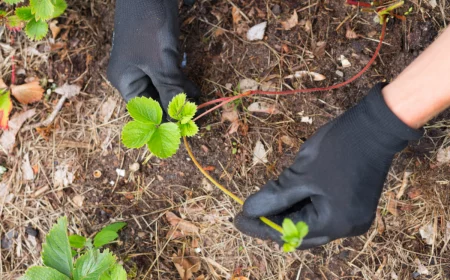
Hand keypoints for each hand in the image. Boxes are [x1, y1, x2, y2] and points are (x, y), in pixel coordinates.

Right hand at [107, 0, 199, 113]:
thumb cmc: (148, 25)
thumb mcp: (161, 62)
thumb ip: (170, 90)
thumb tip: (178, 117)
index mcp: (125, 81)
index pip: (145, 110)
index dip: (163, 120)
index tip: (183, 128)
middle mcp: (133, 76)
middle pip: (154, 100)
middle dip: (174, 107)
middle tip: (194, 116)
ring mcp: (145, 65)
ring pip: (163, 88)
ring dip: (179, 95)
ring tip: (197, 104)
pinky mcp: (157, 55)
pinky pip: (168, 75)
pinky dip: (181, 82)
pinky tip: (194, 89)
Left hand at [235, 84, 421, 248]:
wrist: (375, 127)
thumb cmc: (338, 148)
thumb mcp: (300, 173)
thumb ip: (274, 197)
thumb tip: (250, 210)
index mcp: (334, 222)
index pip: (289, 232)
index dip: (261, 226)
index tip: (239, 218)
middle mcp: (346, 227)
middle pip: (301, 233)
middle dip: (273, 224)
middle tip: (248, 214)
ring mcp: (353, 218)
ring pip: (311, 224)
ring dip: (287, 215)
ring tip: (262, 205)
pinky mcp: (354, 206)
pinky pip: (323, 214)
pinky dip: (303, 208)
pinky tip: (284, 200)